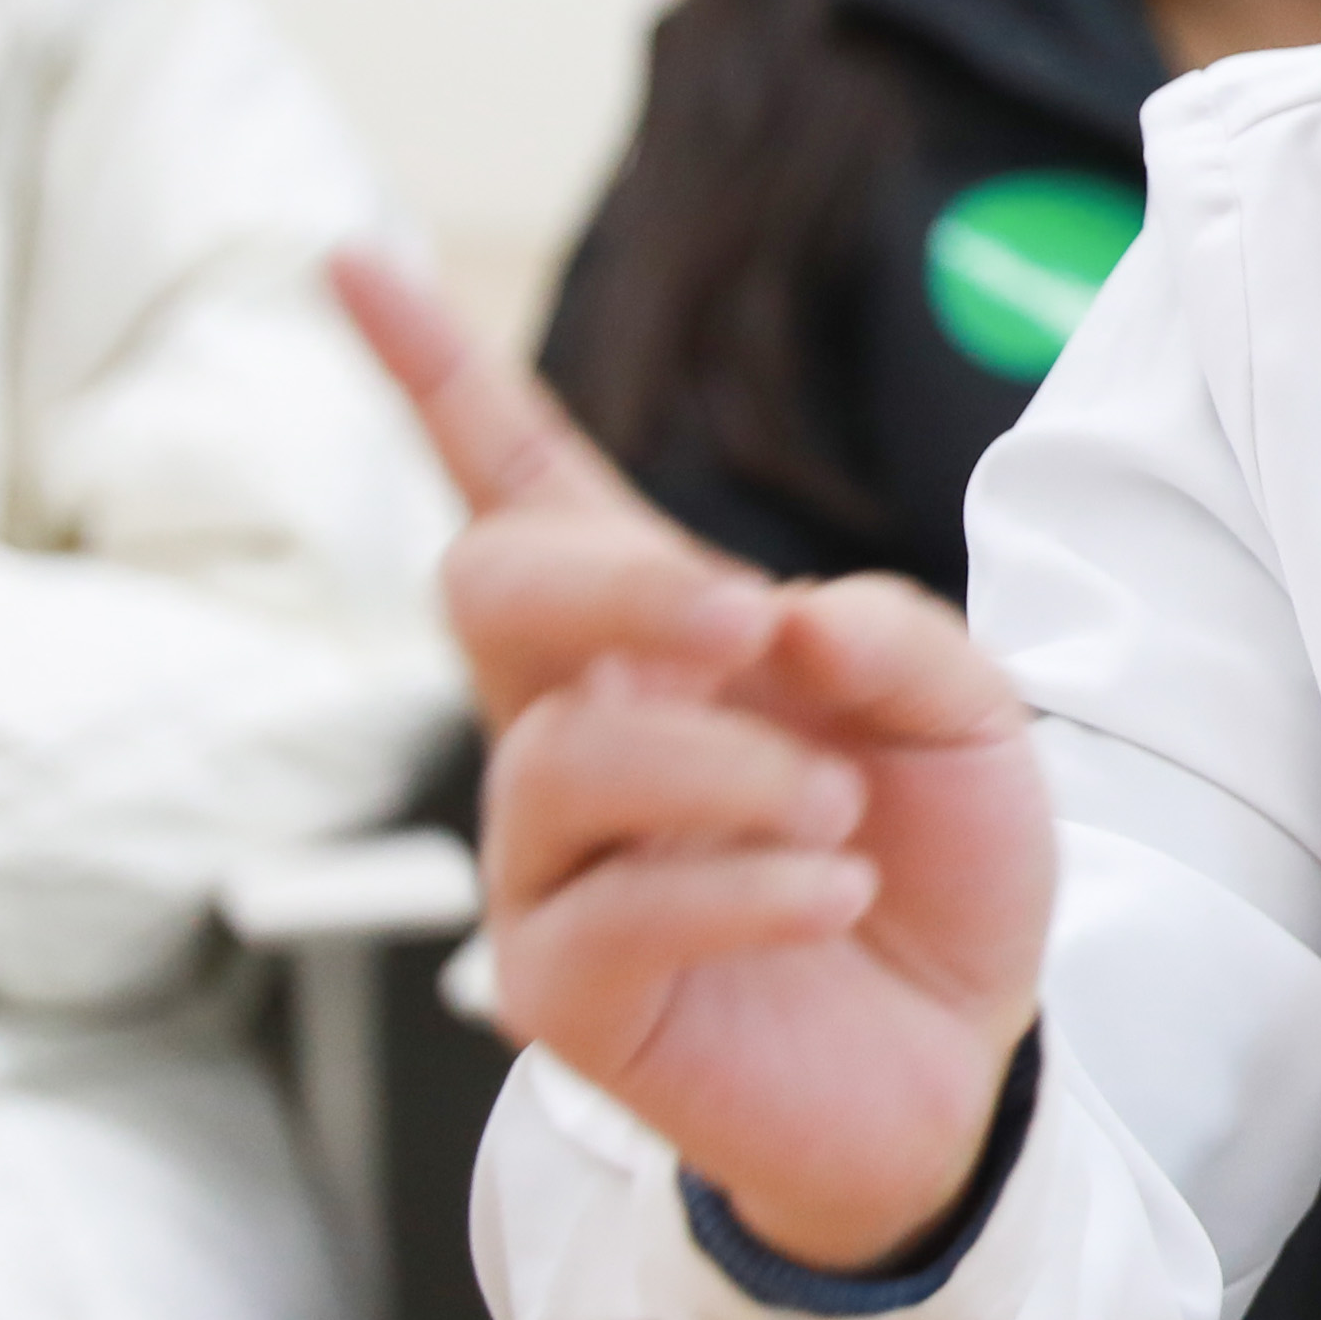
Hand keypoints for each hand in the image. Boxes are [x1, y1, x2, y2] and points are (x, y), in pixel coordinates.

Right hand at [334, 252, 1054, 1270]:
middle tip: (749, 627)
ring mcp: (552, 861)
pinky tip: (830, 894)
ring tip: (840, 814)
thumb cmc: (932, 866)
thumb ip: (896, 638)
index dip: (438, 373)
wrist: (963, 1059)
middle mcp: (575, 729)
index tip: (352, 259)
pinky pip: (608, 912)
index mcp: (655, 635)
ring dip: (729, 770)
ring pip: (563, 759)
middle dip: (617, 581)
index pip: (522, 484)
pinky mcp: (563, 989)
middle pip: (495, 585)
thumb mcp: (968, 720)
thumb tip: (784, 611)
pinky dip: (741, 887)